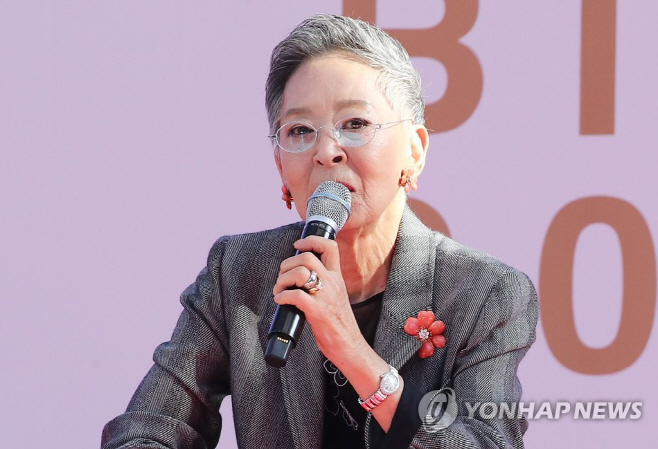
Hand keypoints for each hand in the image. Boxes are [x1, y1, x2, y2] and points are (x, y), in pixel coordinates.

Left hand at [272, 236, 366, 364]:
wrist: (350, 346)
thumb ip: (323, 284)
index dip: (311, 241)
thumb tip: (299, 278)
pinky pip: (295, 295)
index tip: (297, 245)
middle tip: (282, 277)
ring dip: (282, 280)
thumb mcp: (335, 296)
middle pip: (307, 257)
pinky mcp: (317, 312)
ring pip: (299, 272)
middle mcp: (333, 283)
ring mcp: (325, 297)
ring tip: (279, 290)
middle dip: (287, 264)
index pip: (330, 247)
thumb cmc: (338, 324)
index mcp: (337, 278)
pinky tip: (280, 301)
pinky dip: (282, 296)